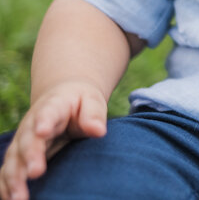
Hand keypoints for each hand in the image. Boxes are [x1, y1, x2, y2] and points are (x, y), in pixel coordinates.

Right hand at [0, 81, 107, 199]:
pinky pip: (9, 171)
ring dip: (14, 178)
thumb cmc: (81, 103)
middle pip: (28, 140)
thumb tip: (99, 131)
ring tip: (19, 197)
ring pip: (14, 159)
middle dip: (30, 156)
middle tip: (35, 172)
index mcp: (52, 107)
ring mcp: (23, 141)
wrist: (64, 98)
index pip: (47, 113)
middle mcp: (32, 125)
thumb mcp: (92, 101)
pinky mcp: (20, 156)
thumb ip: (93, 114)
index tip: (43, 131)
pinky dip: (6, 186)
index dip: (44, 122)